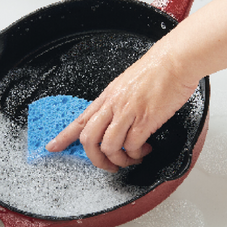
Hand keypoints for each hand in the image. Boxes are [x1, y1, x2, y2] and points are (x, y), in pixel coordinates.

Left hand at [45, 43, 198, 172]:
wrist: (174, 61)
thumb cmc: (154, 72)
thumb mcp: (125, 86)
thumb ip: (115, 104)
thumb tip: (112, 122)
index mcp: (106, 98)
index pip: (79, 120)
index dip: (64, 137)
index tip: (53, 147)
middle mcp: (112, 106)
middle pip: (89, 139)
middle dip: (95, 159)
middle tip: (107, 165)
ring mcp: (127, 113)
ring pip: (109, 147)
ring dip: (119, 160)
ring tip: (131, 158)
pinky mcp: (144, 120)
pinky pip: (131, 146)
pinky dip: (136, 154)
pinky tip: (144, 150)